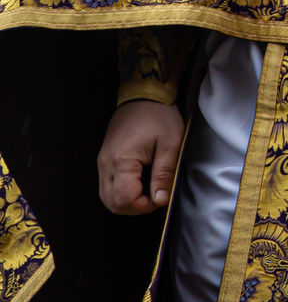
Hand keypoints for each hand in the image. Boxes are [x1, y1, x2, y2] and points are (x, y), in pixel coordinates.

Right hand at [98, 99, 185, 214]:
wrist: (144, 95)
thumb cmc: (159, 116)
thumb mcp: (170, 144)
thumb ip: (164, 174)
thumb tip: (160, 200)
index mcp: (121, 161)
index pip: (124, 199)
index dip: (143, 206)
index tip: (160, 196)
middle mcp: (105, 164)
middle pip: (112, 203)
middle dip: (135, 206)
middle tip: (156, 195)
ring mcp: (102, 162)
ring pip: (107, 196)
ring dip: (127, 200)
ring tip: (149, 188)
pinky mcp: (104, 159)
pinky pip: (107, 185)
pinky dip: (121, 190)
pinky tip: (139, 182)